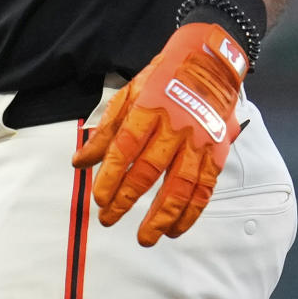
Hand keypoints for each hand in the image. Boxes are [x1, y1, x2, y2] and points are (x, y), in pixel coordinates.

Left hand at [73, 22, 247, 246]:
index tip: (99, 198)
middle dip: (127, 199)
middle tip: (109, 220)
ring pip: (179, 186)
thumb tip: (80, 161)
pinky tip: (175, 229)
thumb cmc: (165, 77)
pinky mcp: (217, 152)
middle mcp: (174, 126)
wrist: (209, 61)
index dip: (111, 175)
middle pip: (148, 170)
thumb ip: (107, 130)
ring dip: (161, 216)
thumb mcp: (130, 94)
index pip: (125, 147)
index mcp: (148, 107)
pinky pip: (204, 189)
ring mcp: (198, 140)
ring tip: (145, 237)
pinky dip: (191, 213)